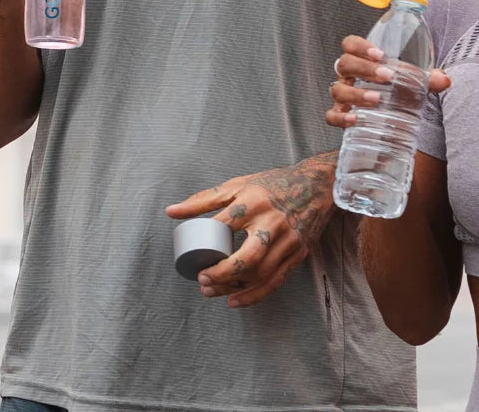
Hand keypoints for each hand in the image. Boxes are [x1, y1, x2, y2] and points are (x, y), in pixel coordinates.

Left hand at [165, 154, 335, 307]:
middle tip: (203, 281)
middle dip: (222, 274)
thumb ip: (203, 199)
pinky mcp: (298, 254)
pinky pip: (276, 280)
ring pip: (261, 273)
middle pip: (247, 257)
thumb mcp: (236, 185)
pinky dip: (256, 294)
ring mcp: (288, 240)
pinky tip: (236, 300)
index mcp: (253, 202)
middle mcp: (271, 222)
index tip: (193, 260)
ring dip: (236, 288)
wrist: (314, 186)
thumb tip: (171, 212)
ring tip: (213, 292)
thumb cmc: (270, 185)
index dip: (206, 246)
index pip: (224, 227)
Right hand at [327, 35, 450, 127]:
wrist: (392, 115)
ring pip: (337, 90)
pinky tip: (355, 118)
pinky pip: (331, 115)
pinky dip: (340, 117)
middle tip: (386, 76)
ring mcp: (342, 96)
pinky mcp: (341, 115)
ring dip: (356, 93)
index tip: (379, 54)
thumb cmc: (397, 91)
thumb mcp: (412, 82)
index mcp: (361, 61)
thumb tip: (444, 80)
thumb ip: (428, 79)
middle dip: (363, 69)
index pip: (350, 44)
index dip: (360, 46)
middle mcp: (347, 77)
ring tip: (377, 99)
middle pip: (343, 64)